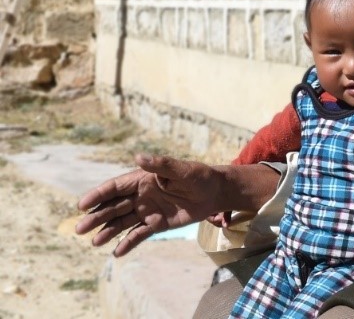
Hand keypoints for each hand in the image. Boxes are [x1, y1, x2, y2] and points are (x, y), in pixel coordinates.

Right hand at [75, 154, 226, 256]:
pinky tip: (116, 253)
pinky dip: (127, 243)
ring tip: (94, 242)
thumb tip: (139, 157)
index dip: (98, 195)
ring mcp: (147, 210)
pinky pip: (138, 235)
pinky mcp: (156, 224)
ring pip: (122, 222)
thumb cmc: (199, 176)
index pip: (115, 187)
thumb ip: (161, 165)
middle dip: (96, 217)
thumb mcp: (183, 169)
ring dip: (107, 231)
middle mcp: (141, 196)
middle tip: (80, 229)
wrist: (216, 193)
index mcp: (143, 179)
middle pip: (113, 207)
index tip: (82, 205)